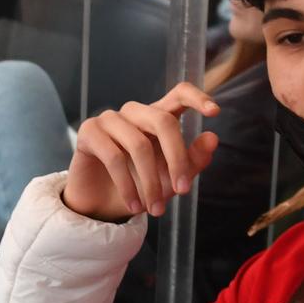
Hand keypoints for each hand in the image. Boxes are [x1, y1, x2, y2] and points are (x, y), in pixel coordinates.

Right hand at [65, 82, 219, 222]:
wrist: (102, 205)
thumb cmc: (140, 186)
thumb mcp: (171, 178)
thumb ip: (193, 160)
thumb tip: (212, 138)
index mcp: (158, 116)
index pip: (179, 93)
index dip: (197, 97)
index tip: (214, 112)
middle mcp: (135, 112)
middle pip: (162, 121)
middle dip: (177, 159)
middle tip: (183, 191)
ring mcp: (110, 119)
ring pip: (139, 144)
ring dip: (150, 182)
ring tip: (156, 209)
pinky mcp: (89, 132)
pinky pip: (114, 157)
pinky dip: (127, 186)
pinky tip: (134, 206)